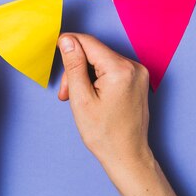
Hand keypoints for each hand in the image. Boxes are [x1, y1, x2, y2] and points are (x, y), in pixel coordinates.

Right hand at [57, 33, 177, 195]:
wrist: (127, 156)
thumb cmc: (104, 134)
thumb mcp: (81, 99)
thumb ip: (74, 65)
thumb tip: (67, 40)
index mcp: (120, 69)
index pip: (88, 42)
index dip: (69, 46)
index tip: (57, 58)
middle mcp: (134, 66)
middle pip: (94, 53)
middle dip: (76, 69)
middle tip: (66, 93)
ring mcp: (138, 72)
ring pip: (102, 60)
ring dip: (86, 75)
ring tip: (79, 99)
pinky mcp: (138, 79)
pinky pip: (112, 68)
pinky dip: (98, 78)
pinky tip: (93, 96)